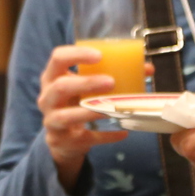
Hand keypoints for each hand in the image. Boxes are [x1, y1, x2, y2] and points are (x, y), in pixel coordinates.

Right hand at [38, 44, 127, 188]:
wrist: (62, 138)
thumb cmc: (76, 103)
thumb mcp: (84, 86)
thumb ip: (109, 74)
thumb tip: (147, 68)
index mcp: (52, 77)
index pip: (58, 58)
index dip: (77, 55)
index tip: (99, 56)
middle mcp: (47, 98)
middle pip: (61, 87)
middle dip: (86, 83)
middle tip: (111, 82)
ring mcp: (52, 121)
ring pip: (67, 115)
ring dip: (92, 111)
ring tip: (115, 108)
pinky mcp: (63, 140)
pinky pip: (86, 138)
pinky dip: (106, 136)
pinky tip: (123, 133)